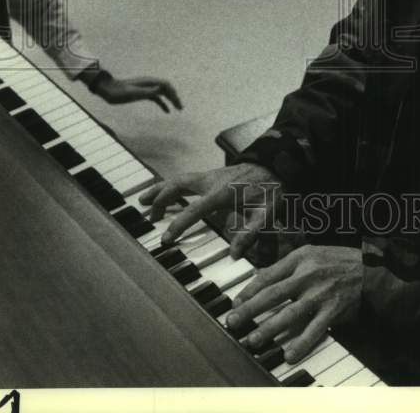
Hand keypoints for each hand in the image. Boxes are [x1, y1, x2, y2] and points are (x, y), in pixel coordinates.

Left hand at [96, 74, 182, 112]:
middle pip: (167, 88)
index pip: (166, 85)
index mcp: (149, 82)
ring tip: (178, 109)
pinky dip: (163, 103)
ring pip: (163, 93)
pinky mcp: (143, 94)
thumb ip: (147, 91)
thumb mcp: (133, 92)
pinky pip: (156, 98)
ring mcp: (146, 88)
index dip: (173, 93)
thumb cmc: (119, 92)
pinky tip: (167, 111)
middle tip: (181, 108)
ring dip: (171, 100)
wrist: (107, 90)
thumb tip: (161, 88)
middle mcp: (150, 83)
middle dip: (175, 97)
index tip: (177, 103)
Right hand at [139, 162, 282, 248]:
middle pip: (178, 185)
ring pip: (178, 179)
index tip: (165, 239)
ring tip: (143, 201)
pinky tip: (165, 193)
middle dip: (159, 199)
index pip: (194, 209)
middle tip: (147, 217)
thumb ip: (251, 233)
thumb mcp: (267, 212)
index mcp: (222, 192)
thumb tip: (234, 255)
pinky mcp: (211, 175)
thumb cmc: (271, 189)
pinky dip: (171, 185)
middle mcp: (211, 180)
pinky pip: (185, 179)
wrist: (276, 164)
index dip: (179, 224)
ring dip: (160, 189)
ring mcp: (209, 175)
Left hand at [226, 245, 362, 362]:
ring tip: (253, 339)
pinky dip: (302, 343)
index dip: (249, 290)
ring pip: (290, 314)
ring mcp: (320, 294)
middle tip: (233, 322)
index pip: (268, 275)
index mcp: (300, 259)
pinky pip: (315, 329)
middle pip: (273, 294)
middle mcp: (308, 275)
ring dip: (269, 328)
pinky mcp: (333, 310)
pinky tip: (290, 354)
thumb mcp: (310, 254)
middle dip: (250, 309)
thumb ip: (286, 267)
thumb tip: (259, 279)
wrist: (369, 269)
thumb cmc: (336, 260)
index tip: (236, 303)